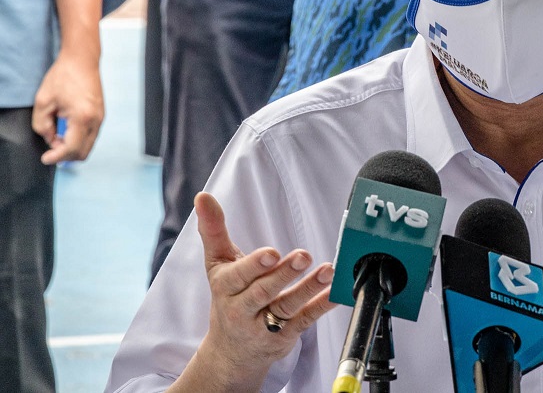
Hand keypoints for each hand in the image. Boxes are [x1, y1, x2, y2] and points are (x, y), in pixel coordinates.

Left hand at [32, 53, 103, 164]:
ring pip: (88, 146)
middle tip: (51, 148)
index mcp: (82, 117)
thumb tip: (50, 139)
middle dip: (66, 155)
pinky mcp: (100, 115)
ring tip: (56, 135)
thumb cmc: (64, 76)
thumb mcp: (43, 101)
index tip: (45, 158)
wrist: (82, 60)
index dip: (56, 157)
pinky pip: (90, 136)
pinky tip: (65, 129)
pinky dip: (78, 139)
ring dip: (72, 147)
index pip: (72, 148)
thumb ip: (42, 125)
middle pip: (83, 152)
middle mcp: (96, 120)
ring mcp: (100, 118)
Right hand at [192, 193, 336, 386]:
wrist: (230, 352)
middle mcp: (242, 309)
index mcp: (226, 287)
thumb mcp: (218, 265)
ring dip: (309, 288)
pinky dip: (321, 306)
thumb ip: (213, 230)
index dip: (255, 265)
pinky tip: (334, 292)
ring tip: (327, 271)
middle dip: (284, 274)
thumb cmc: (228, 297)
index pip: (239, 276)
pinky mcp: (284, 337)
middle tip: (304, 256)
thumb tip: (202, 196)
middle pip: (264, 291)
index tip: (272, 253)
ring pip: (287, 306)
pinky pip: (305, 320)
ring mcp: (265, 325)